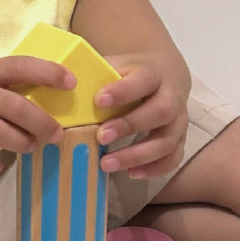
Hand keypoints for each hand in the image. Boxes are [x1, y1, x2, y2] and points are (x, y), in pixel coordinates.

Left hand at [94, 54, 189, 177]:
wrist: (164, 73)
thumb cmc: (130, 73)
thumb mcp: (116, 66)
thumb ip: (96, 77)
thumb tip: (61, 89)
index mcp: (153, 74)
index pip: (143, 80)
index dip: (123, 91)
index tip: (98, 100)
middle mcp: (171, 97)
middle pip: (160, 112)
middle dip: (130, 125)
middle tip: (101, 136)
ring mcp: (179, 121)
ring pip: (167, 140)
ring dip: (138, 154)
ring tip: (107, 163)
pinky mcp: (179, 139)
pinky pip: (174, 157)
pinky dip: (155, 169)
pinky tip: (131, 173)